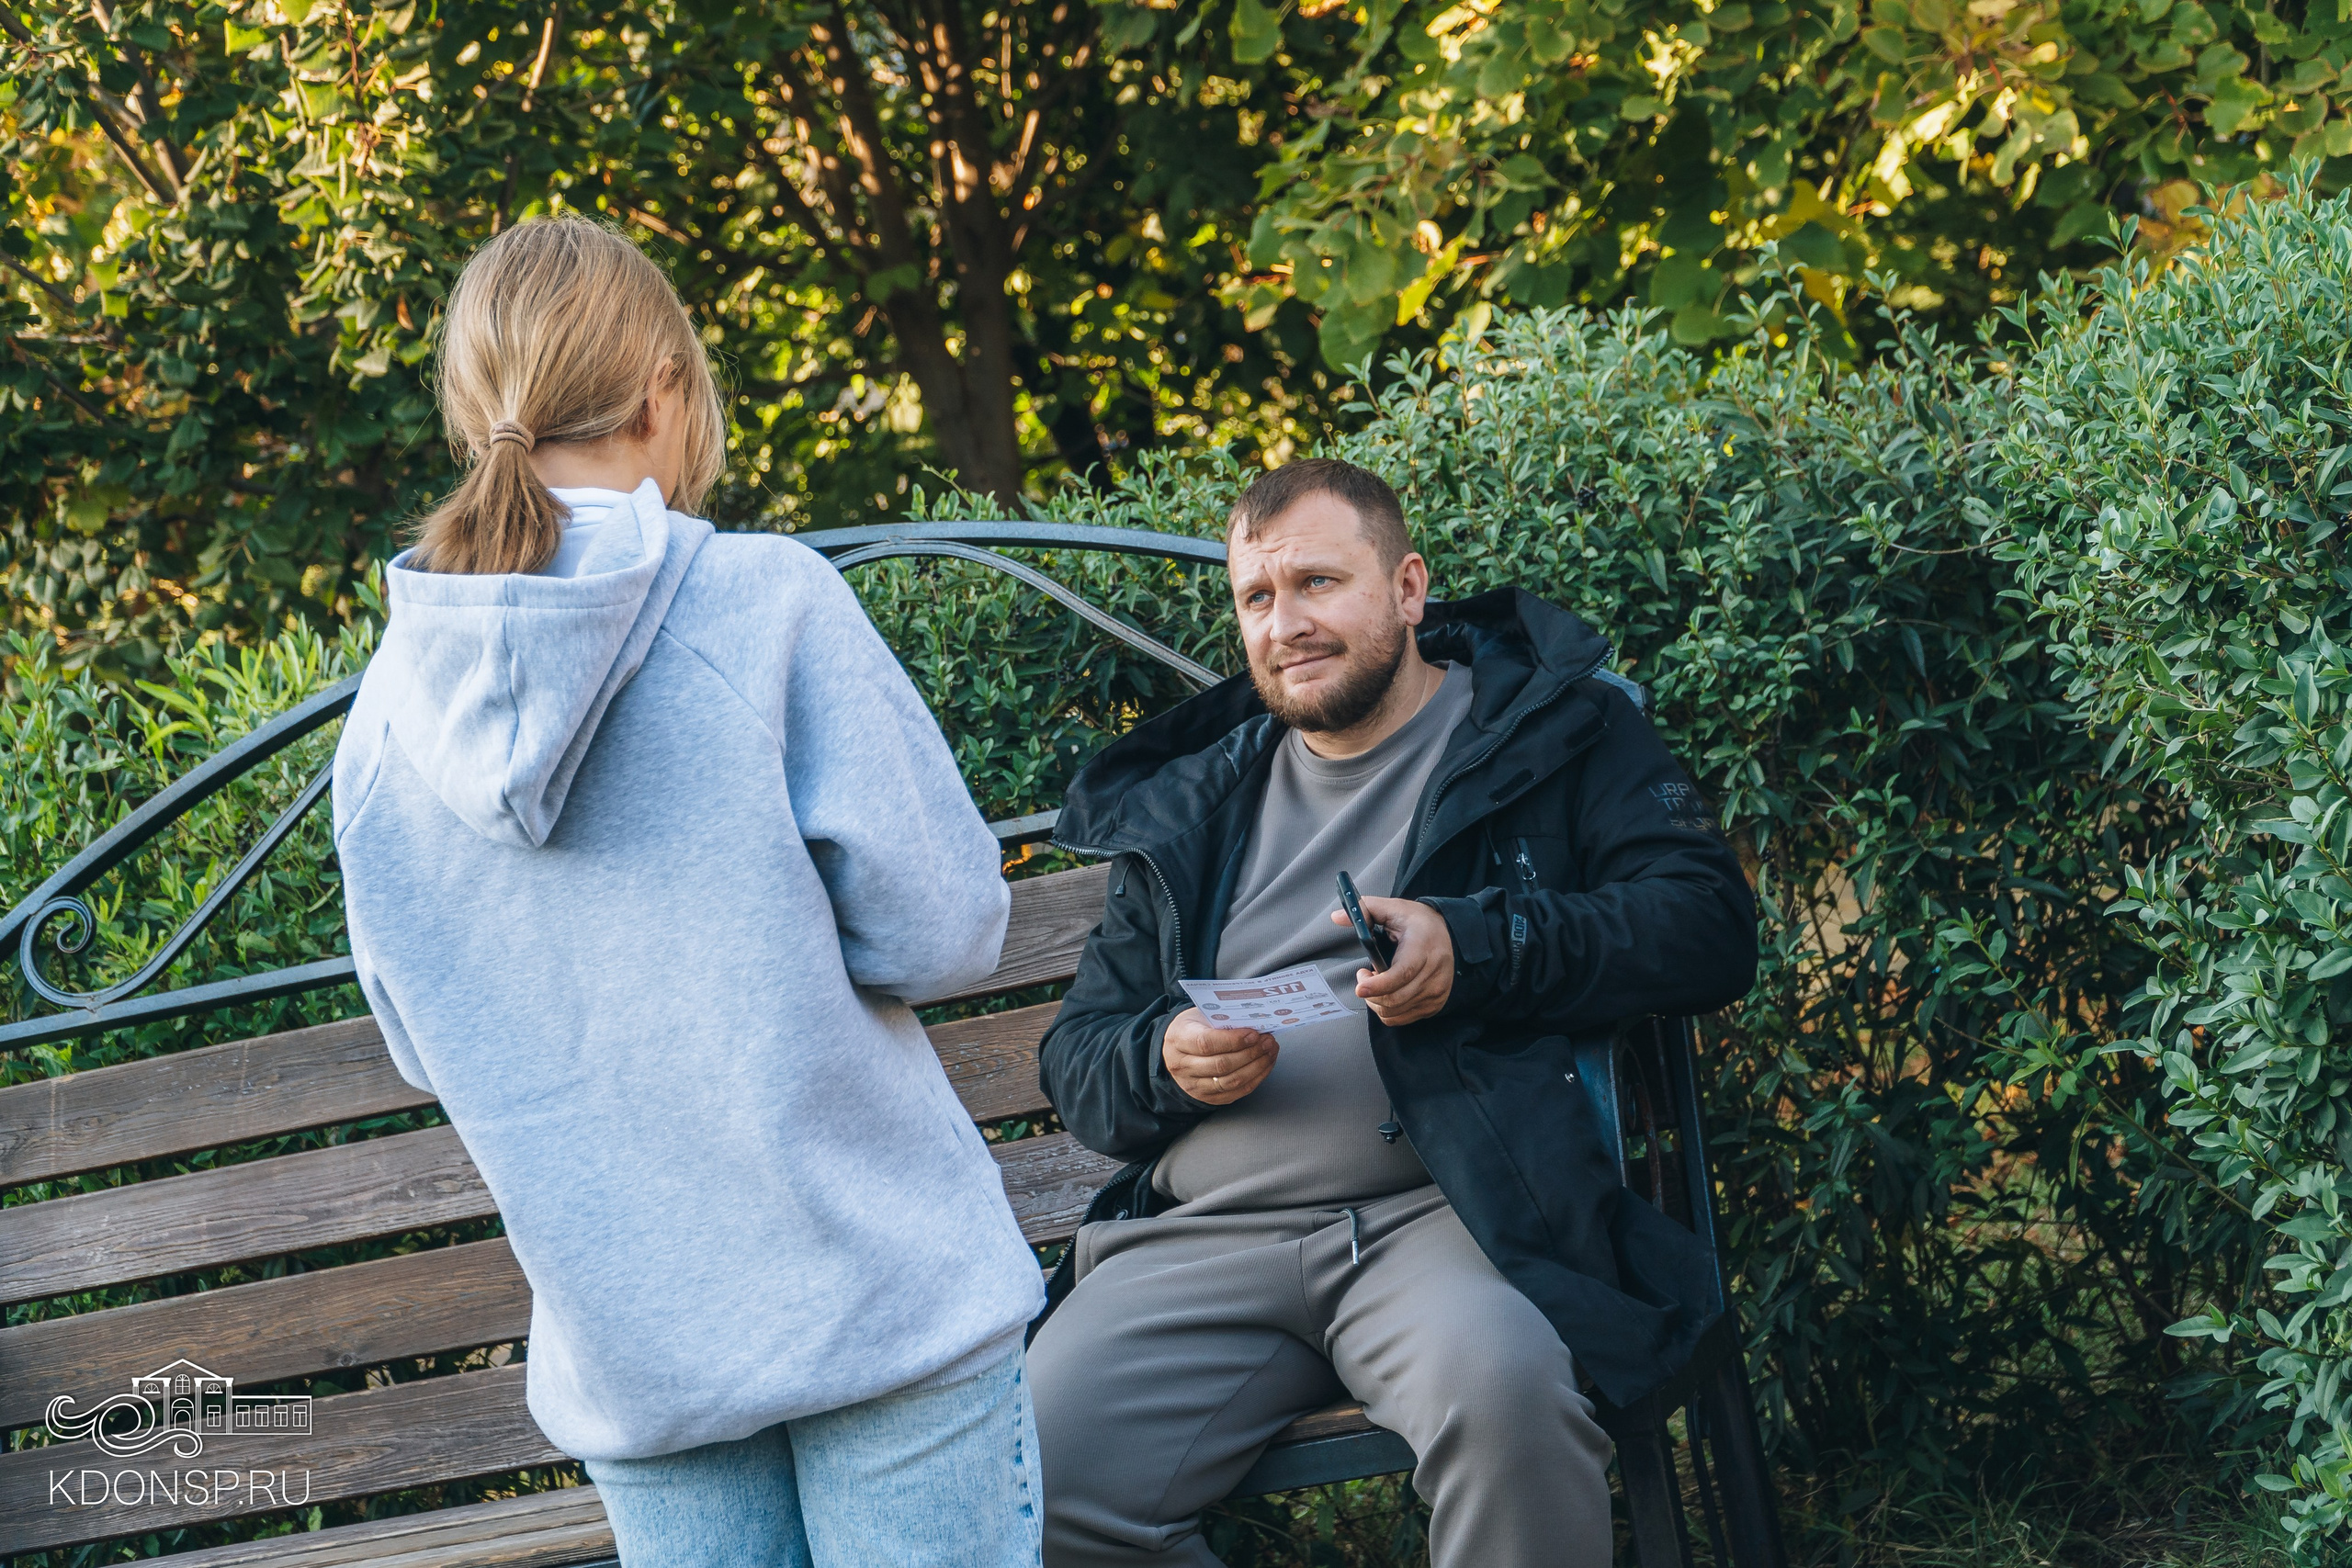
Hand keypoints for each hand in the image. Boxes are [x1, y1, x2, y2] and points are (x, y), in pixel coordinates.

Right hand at [1162, 1008, 1277, 1105]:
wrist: (1175, 1051)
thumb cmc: (1193, 1028)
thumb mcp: (1200, 1016)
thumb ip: (1223, 1019)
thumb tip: (1255, 1022)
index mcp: (1179, 1040)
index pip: (1206, 1043)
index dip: (1233, 1040)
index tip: (1254, 1034)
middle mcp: (1183, 1066)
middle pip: (1221, 1065)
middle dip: (1250, 1053)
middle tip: (1268, 1041)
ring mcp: (1195, 1086)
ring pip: (1231, 1081)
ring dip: (1256, 1067)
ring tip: (1270, 1052)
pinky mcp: (1208, 1097)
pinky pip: (1237, 1092)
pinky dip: (1256, 1078)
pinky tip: (1265, 1065)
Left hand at [1331, 896, 1453, 1025]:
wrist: (1448, 933)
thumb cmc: (1417, 922)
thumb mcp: (1393, 908)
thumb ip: (1365, 909)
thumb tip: (1336, 916)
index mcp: (1423, 948)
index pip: (1402, 974)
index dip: (1378, 985)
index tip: (1359, 986)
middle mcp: (1434, 973)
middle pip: (1395, 998)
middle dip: (1370, 993)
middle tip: (1363, 976)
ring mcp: (1436, 992)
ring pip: (1395, 1011)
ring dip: (1376, 1001)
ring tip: (1376, 982)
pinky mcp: (1435, 1004)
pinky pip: (1401, 1018)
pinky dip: (1387, 1009)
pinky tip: (1388, 991)